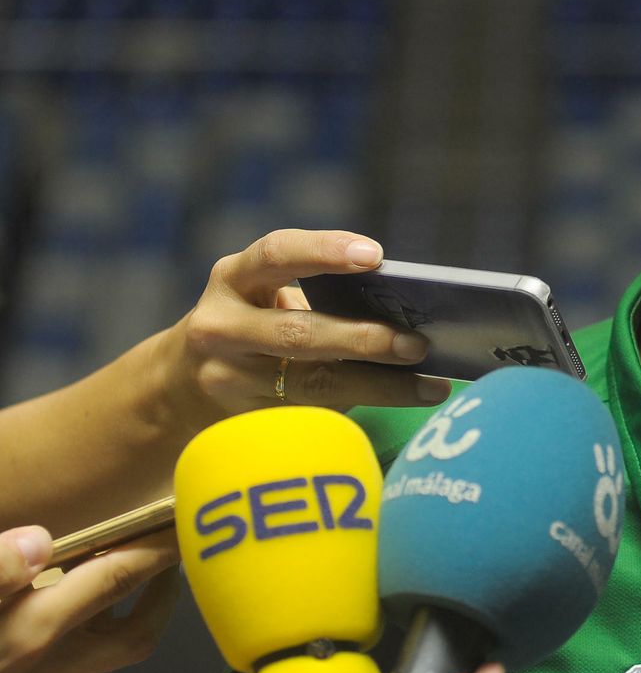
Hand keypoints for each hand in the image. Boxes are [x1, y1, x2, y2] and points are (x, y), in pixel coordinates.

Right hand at [0, 530, 178, 672]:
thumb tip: (40, 541)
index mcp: (28, 633)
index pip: (115, 581)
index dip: (157, 549)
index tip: (182, 522)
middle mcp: (42, 670)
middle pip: (136, 635)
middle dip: (164, 593)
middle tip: (169, 555)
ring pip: (111, 661)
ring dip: (132, 617)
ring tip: (133, 575)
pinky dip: (99, 641)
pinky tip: (88, 616)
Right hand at [156, 229, 451, 432]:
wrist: (178, 385)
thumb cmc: (252, 327)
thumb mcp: (264, 298)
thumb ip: (318, 297)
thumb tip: (407, 314)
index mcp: (233, 279)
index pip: (276, 255)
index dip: (324, 251)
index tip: (376, 256)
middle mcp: (221, 326)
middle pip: (299, 333)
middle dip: (363, 339)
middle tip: (417, 344)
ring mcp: (228, 379)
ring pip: (312, 384)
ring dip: (380, 385)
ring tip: (431, 387)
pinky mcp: (241, 421)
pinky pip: (311, 415)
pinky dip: (363, 409)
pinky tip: (403, 406)